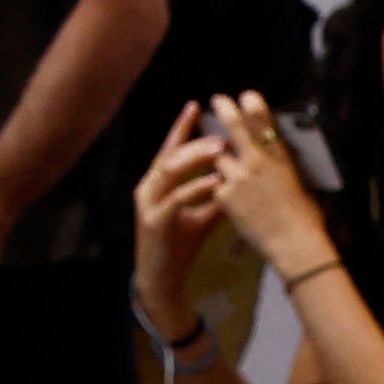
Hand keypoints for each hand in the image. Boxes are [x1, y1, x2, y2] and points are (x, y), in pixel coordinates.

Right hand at [127, 100, 231, 313]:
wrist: (163, 277)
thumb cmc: (179, 245)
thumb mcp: (201, 215)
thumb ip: (214, 195)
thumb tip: (236, 176)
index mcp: (156, 184)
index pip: (168, 150)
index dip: (181, 127)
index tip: (195, 106)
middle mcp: (147, 189)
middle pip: (169, 155)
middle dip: (194, 141)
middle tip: (221, 135)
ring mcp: (147, 204)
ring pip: (168, 171)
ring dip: (195, 158)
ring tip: (219, 149)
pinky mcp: (153, 221)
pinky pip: (176, 198)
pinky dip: (196, 187)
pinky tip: (216, 182)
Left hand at [202, 94, 324, 274]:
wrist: (294, 242)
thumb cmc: (305, 217)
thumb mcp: (296, 182)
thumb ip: (280, 166)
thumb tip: (273, 155)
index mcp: (279, 156)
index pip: (263, 121)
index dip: (252, 105)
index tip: (245, 96)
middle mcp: (256, 161)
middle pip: (234, 127)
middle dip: (224, 110)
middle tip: (217, 100)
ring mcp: (238, 176)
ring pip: (219, 159)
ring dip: (221, 162)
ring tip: (228, 170)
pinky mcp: (224, 194)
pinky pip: (217, 185)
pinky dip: (221, 190)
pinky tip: (233, 202)